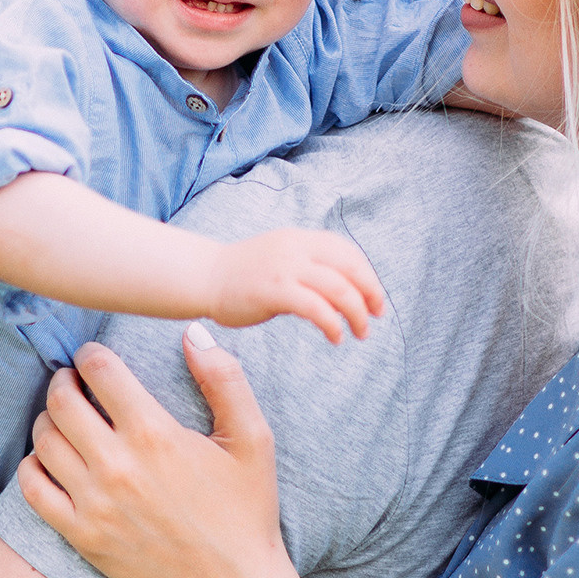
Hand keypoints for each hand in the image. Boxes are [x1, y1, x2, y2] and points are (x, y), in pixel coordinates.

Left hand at [18, 327, 293, 577]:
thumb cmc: (246, 512)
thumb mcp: (253, 440)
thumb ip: (225, 379)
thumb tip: (192, 332)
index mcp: (156, 434)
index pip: (100, 370)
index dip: (91, 354)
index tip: (93, 357)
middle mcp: (117, 465)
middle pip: (61, 400)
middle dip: (63, 381)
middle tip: (73, 383)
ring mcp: (94, 503)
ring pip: (44, 440)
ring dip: (48, 419)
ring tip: (64, 418)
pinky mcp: (82, 535)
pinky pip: (34, 489)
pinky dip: (33, 465)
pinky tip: (49, 459)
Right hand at [202, 228, 383, 342]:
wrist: (202, 276)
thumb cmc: (241, 275)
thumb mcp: (280, 258)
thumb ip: (307, 266)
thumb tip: (338, 288)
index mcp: (301, 239)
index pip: (347, 252)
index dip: (367, 275)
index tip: (375, 299)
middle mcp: (297, 248)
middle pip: (350, 268)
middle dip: (370, 293)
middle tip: (376, 316)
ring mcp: (286, 268)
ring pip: (338, 288)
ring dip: (356, 313)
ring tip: (360, 333)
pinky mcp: (275, 290)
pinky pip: (316, 308)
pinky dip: (332, 324)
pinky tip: (335, 337)